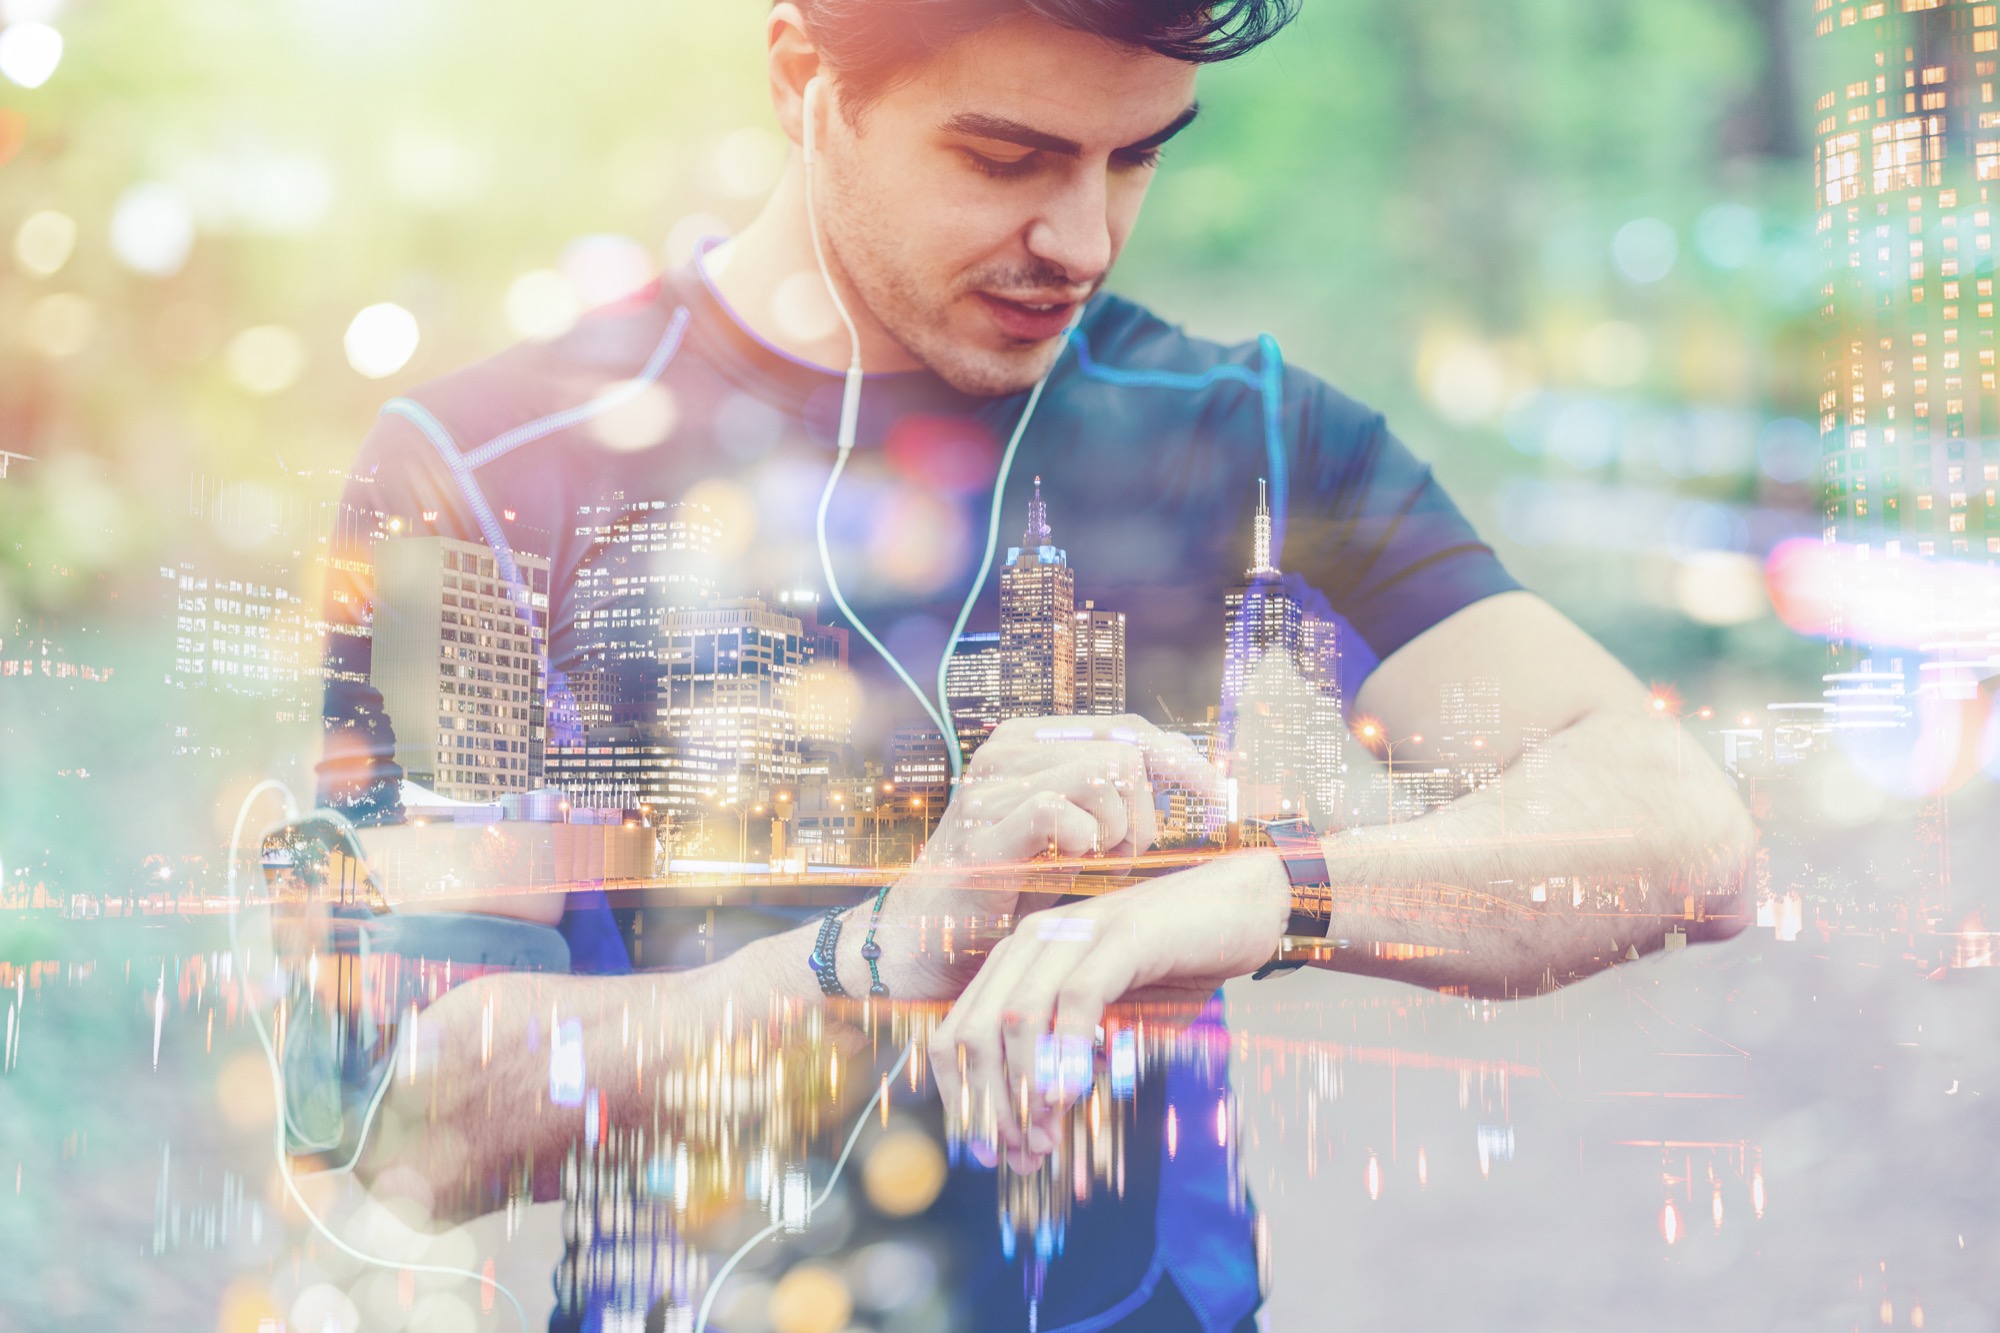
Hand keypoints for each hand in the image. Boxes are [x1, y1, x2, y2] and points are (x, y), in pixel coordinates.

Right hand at [865, 715, 1223, 998]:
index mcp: (1030, 742)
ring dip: (1118, 831)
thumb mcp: (1074, 834)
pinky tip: (1072, 864)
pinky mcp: (979, 835)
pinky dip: (1082, 841)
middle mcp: (1006, 753)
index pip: (1126, 728)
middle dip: (1144, 813)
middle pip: (1124, 752)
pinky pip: (1056, 810)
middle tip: (1123, 859)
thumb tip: (1187, 765)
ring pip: (1100, 775)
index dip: (1179, 760)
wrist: (927, 944)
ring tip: (1096, 866)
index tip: (1218, 798)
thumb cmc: (1011, 889)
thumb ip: (1115, 796)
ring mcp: (989, 790)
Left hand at [926, 850, 1289, 1167]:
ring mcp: (1073, 933)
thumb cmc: (1173, 968)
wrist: (1242, 908)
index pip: (956, 1034)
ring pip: (1015, 1020)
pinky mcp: (1120, 936)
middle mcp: (1032, 941)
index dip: (963, 1099)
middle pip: (975, 1033)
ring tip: (1045, 1139)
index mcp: (1018, 960)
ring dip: (1026, 1092)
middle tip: (1019, 1156)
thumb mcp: (1109, 1023)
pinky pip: (1076, 1001)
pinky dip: (1067, 1054)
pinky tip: (1071, 1097)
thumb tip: (1034, 1132)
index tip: (987, 1151)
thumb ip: (1068, 1063)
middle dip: (990, 1107)